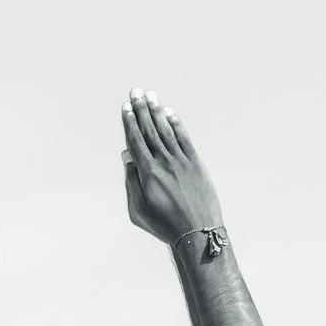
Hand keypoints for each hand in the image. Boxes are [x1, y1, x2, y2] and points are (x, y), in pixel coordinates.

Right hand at [120, 88, 223, 244]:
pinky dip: (177, 125)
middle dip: (141, 109)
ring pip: (167, 131)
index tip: (126, 106)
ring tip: (150, 95)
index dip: (130, 122)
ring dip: (157, 112)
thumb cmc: (165, 226)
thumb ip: (131, 182)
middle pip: (150, 130)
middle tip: (135, 91)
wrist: (199, 234)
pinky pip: (185, 140)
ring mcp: (182, 162)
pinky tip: (169, 113)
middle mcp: (164, 163)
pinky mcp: (196, 165)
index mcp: (148, 173)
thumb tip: (127, 156)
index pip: (136, 140)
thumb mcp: (138, 210)